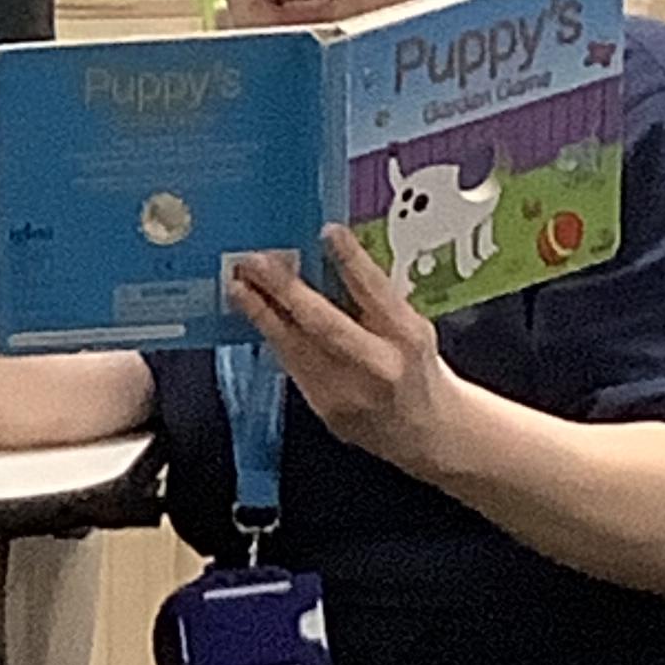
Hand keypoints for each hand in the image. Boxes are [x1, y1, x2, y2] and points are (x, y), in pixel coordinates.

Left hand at [227, 224, 464, 479]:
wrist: (426, 432)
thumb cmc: (415, 368)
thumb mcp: (411, 325)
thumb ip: (375, 297)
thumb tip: (331, 253)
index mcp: (408, 338)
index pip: (377, 293)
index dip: (352, 261)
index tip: (327, 232)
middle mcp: (379, 367)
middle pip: (325, 324)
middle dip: (284, 290)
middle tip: (254, 262)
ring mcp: (349, 394)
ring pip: (296, 347)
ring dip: (261, 313)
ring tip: (238, 285)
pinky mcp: (325, 410)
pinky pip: (292, 366)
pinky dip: (272, 337)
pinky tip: (255, 315)